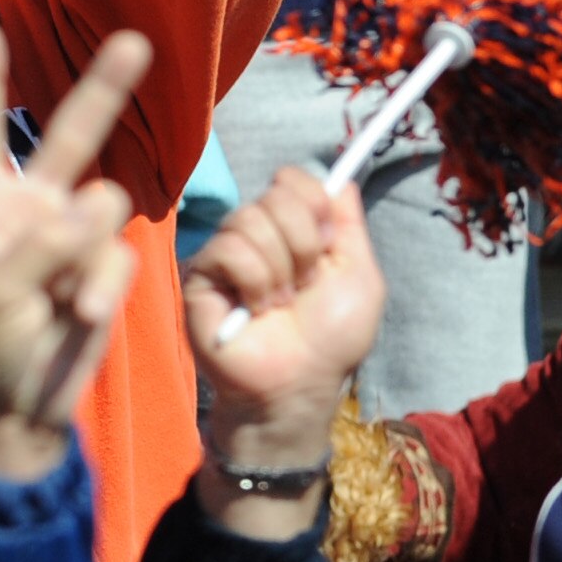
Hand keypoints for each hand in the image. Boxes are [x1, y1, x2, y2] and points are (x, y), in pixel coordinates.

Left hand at [0, 21, 149, 482]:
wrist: (16, 412)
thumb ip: (43, 246)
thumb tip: (100, 204)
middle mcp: (31, 210)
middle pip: (71, 139)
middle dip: (103, 90)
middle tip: (135, 40)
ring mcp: (73, 240)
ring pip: (106, 211)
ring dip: (86, 260)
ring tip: (60, 305)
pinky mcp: (105, 272)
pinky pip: (119, 259)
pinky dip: (102, 290)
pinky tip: (79, 319)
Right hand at [182, 167, 384, 492]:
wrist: (299, 382)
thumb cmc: (331, 340)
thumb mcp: (360, 277)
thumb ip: (350, 225)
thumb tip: (341, 179)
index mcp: (293, 230)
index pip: (292, 179)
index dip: (314, 204)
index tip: (328, 247)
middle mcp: (257, 234)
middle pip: (275, 194)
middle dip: (305, 243)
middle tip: (305, 285)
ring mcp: (226, 252)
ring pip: (249, 218)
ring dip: (280, 269)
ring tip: (280, 304)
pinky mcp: (201, 274)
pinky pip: (229, 249)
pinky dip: (255, 281)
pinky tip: (257, 309)